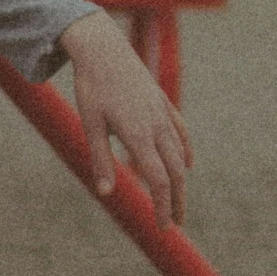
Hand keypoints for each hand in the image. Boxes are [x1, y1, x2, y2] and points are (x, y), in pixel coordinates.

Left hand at [59, 9, 192, 229]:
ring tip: (179, 200)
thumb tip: (106, 193)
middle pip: (176, 172)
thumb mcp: (89, 125)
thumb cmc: (91, 87)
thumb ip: (99, 159)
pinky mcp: (162, 102)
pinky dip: (185, 152)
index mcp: (139, 135)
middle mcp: (156, 126)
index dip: (163, 206)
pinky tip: (186, 165)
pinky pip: (180, 132)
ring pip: (179, 154)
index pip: (159, 180)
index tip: (163, 227)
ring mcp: (162, 113)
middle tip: (175, 224)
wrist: (103, 49)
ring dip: (181, 180)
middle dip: (177, 200)